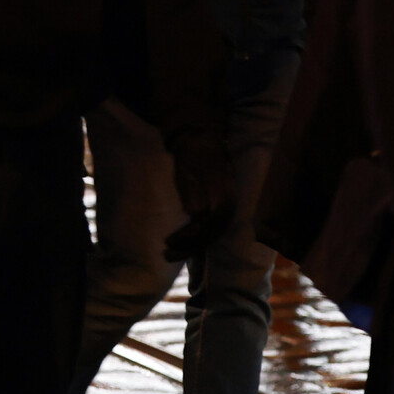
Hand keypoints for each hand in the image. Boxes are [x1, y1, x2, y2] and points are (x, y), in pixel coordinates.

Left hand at [164, 131, 237, 262]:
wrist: (201, 138)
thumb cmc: (193, 149)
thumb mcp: (187, 161)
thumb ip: (190, 185)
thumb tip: (194, 213)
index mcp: (224, 190)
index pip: (213, 220)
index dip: (194, 234)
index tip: (172, 239)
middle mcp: (228, 202)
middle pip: (213, 232)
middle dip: (190, 246)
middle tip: (166, 253)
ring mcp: (224, 207)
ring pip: (211, 234)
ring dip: (190, 247)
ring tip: (168, 255)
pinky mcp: (216, 209)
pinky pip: (208, 230)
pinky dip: (194, 240)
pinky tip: (179, 247)